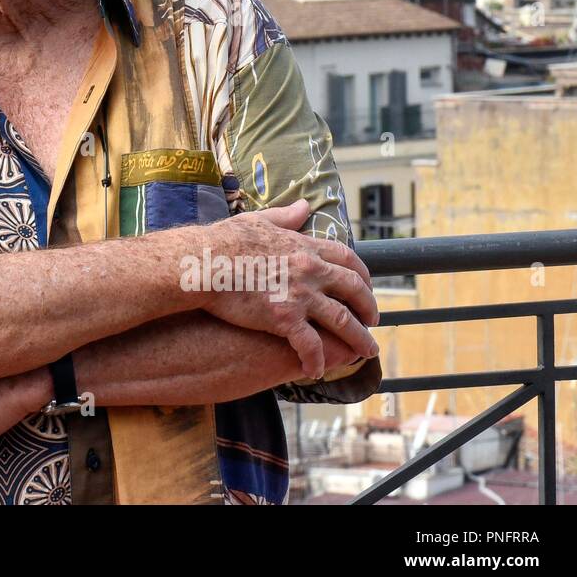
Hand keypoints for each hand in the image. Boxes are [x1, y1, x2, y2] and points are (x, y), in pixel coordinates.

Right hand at [194, 198, 379, 379]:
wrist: (203, 262)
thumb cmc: (224, 240)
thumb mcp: (258, 220)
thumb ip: (285, 216)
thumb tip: (304, 205)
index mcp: (304, 247)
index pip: (347, 259)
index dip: (362, 274)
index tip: (367, 285)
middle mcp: (310, 270)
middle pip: (354, 290)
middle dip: (369, 307)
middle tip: (373, 320)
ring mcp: (299, 296)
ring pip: (343, 321)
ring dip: (359, 339)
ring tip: (366, 352)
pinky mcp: (284, 319)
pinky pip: (310, 345)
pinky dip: (317, 360)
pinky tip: (316, 371)